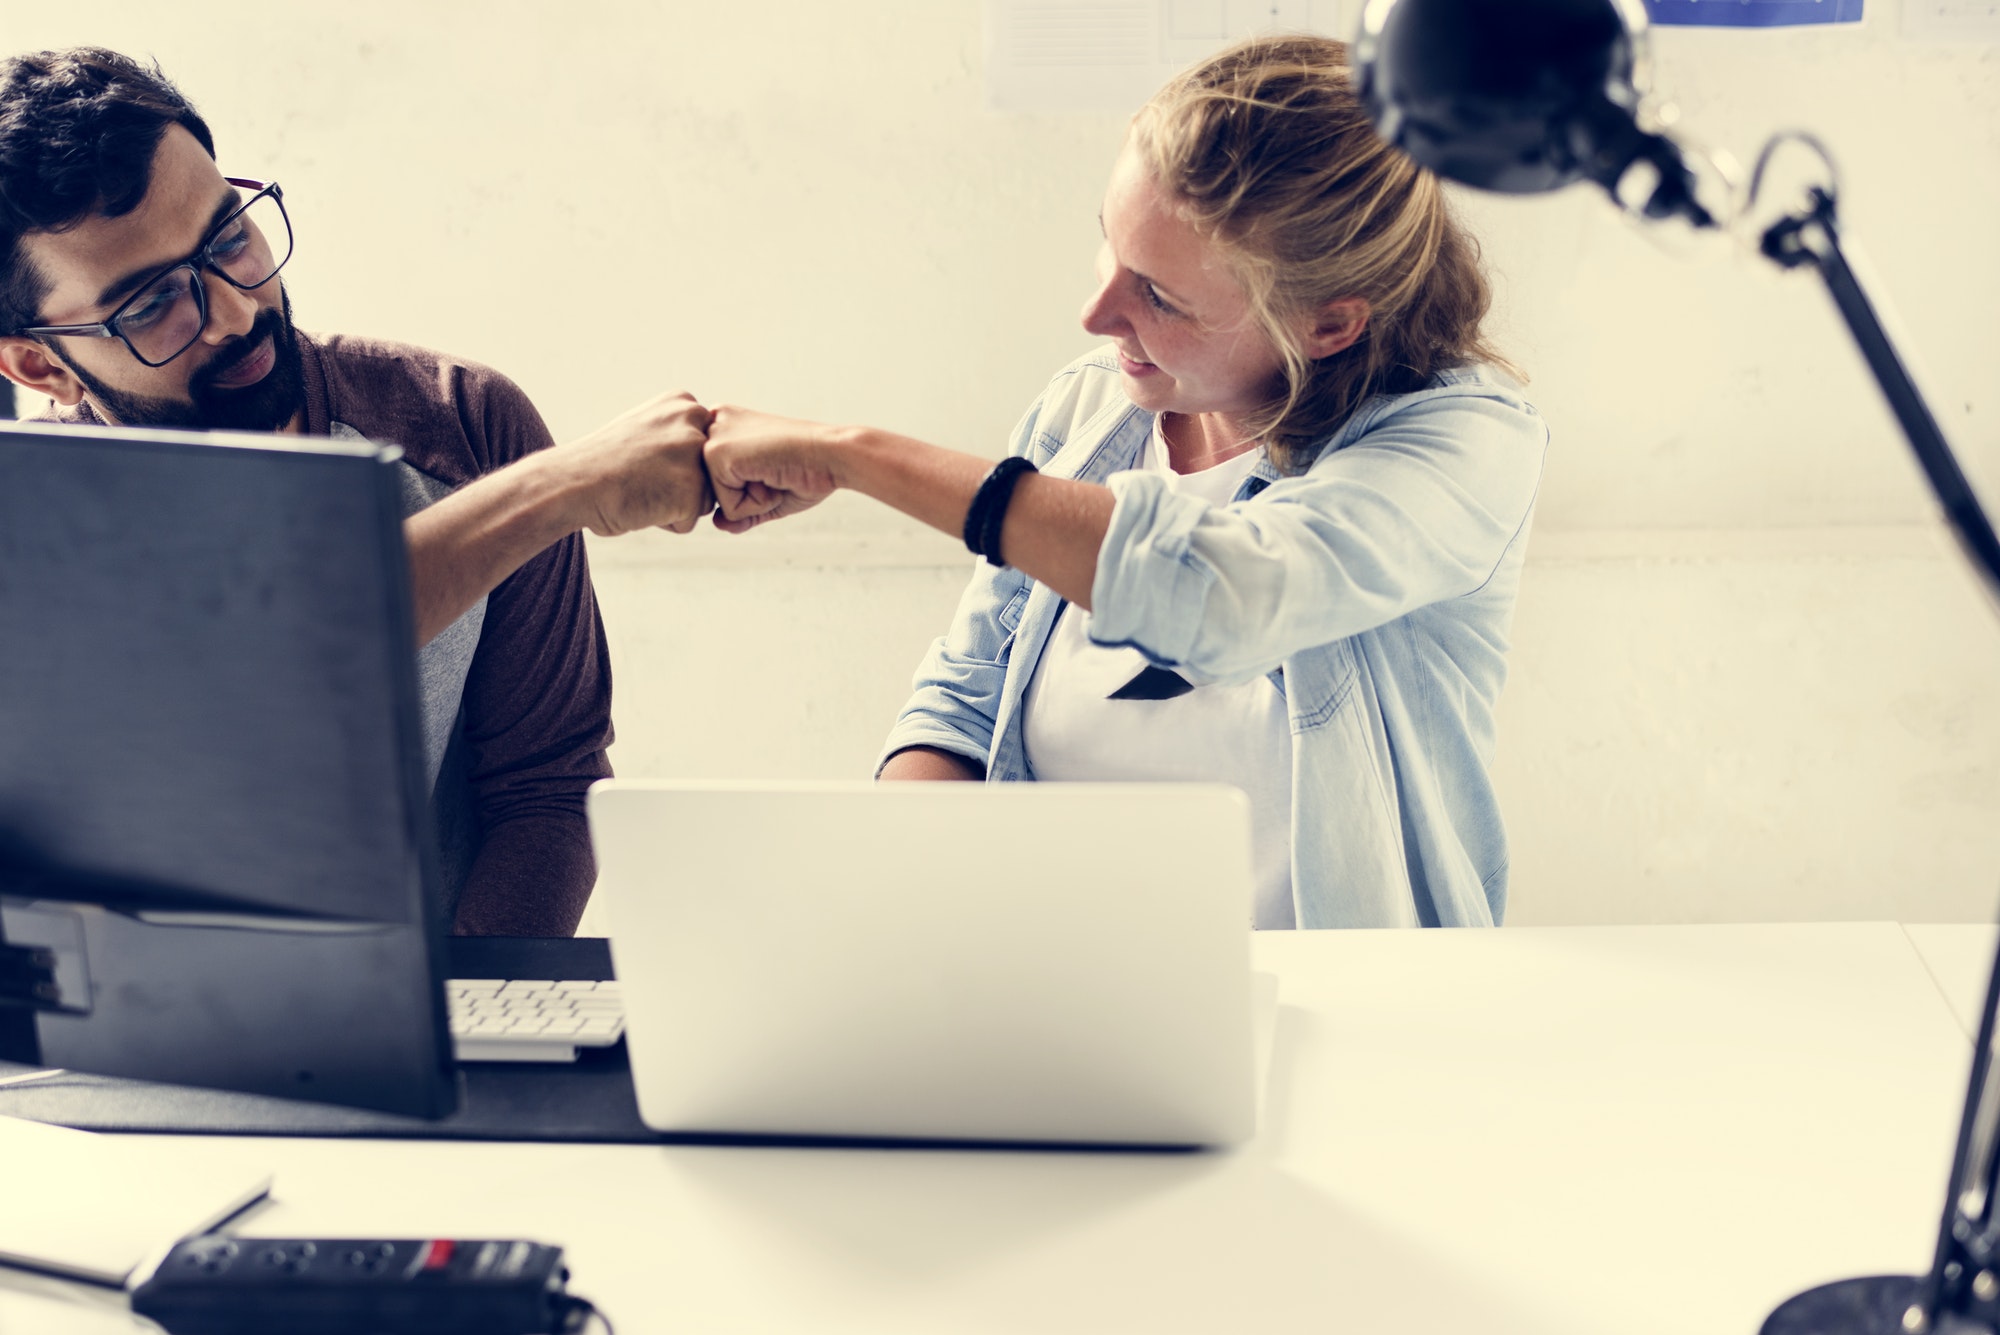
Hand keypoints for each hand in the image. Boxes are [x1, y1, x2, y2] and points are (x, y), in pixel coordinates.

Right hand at [560, 390, 714, 536]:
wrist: (571, 482)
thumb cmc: (601, 463)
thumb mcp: (643, 428)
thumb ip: (677, 432)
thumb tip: (706, 447)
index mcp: (683, 402)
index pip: (701, 448)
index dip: (671, 464)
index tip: (641, 459)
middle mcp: (695, 421)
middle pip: (707, 472)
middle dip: (679, 484)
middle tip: (641, 476)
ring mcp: (696, 454)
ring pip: (703, 498)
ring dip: (674, 505)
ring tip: (641, 490)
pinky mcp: (695, 489)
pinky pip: (689, 522)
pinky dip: (667, 523)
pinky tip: (642, 505)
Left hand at [703, 405, 844, 533]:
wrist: (833, 454)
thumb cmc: (808, 469)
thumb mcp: (769, 494)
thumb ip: (740, 510)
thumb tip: (717, 523)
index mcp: (724, 424)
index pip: (719, 482)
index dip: (754, 487)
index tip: (776, 463)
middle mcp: (713, 424)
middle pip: (716, 492)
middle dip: (751, 494)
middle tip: (778, 469)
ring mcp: (712, 438)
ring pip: (719, 501)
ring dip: (755, 499)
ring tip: (776, 471)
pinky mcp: (716, 454)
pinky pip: (729, 507)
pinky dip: (757, 503)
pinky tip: (773, 474)